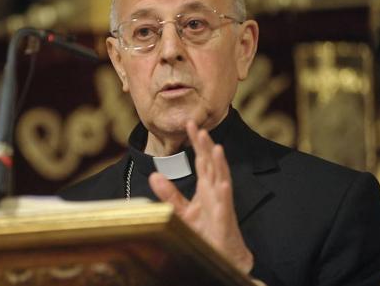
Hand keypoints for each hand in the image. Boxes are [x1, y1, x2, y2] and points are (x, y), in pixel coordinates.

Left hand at [149, 120, 253, 273]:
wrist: (221, 256)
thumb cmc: (206, 232)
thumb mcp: (182, 211)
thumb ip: (169, 193)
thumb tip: (154, 174)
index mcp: (205, 187)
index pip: (201, 159)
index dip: (197, 142)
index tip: (189, 123)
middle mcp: (215, 191)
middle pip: (211, 163)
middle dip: (206, 145)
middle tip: (198, 127)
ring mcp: (221, 203)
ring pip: (222, 179)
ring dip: (220, 164)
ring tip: (216, 148)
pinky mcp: (225, 219)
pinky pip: (225, 205)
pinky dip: (224, 193)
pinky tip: (222, 184)